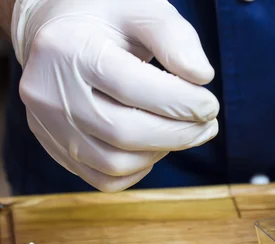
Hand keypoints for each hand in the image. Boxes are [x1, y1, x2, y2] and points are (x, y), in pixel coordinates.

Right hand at [12, 0, 218, 191]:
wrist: (58, 31)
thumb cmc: (107, 17)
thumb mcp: (141, 8)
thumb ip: (174, 37)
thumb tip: (202, 76)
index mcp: (67, 48)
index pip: (131, 88)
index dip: (181, 103)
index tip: (210, 104)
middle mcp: (48, 92)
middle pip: (124, 133)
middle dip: (179, 134)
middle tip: (208, 124)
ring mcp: (48, 126)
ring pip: (116, 163)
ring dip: (162, 152)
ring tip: (184, 130)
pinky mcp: (58, 149)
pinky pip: (106, 179)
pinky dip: (140, 169)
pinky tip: (154, 144)